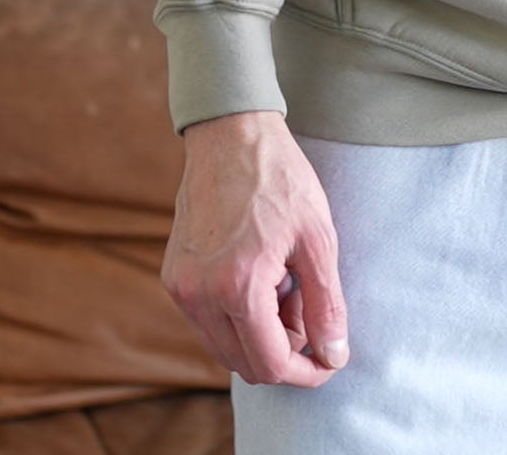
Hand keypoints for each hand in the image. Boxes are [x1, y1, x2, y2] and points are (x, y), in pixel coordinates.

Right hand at [161, 109, 350, 386]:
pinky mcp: (173, 276)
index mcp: (237, 287)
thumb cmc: (280, 179)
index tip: (328, 360)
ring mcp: (181, 288)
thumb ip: (326, 304)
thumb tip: (334, 356)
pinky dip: (237, 316)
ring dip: (260, 335)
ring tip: (285, 286)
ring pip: (224, 347)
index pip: (270, 365)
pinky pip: (208, 321)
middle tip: (307, 305)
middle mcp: (199, 295)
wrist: (231, 134)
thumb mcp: (317, 238)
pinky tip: (260, 275)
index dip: (305, 372)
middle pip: (245, 364)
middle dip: (284, 349)